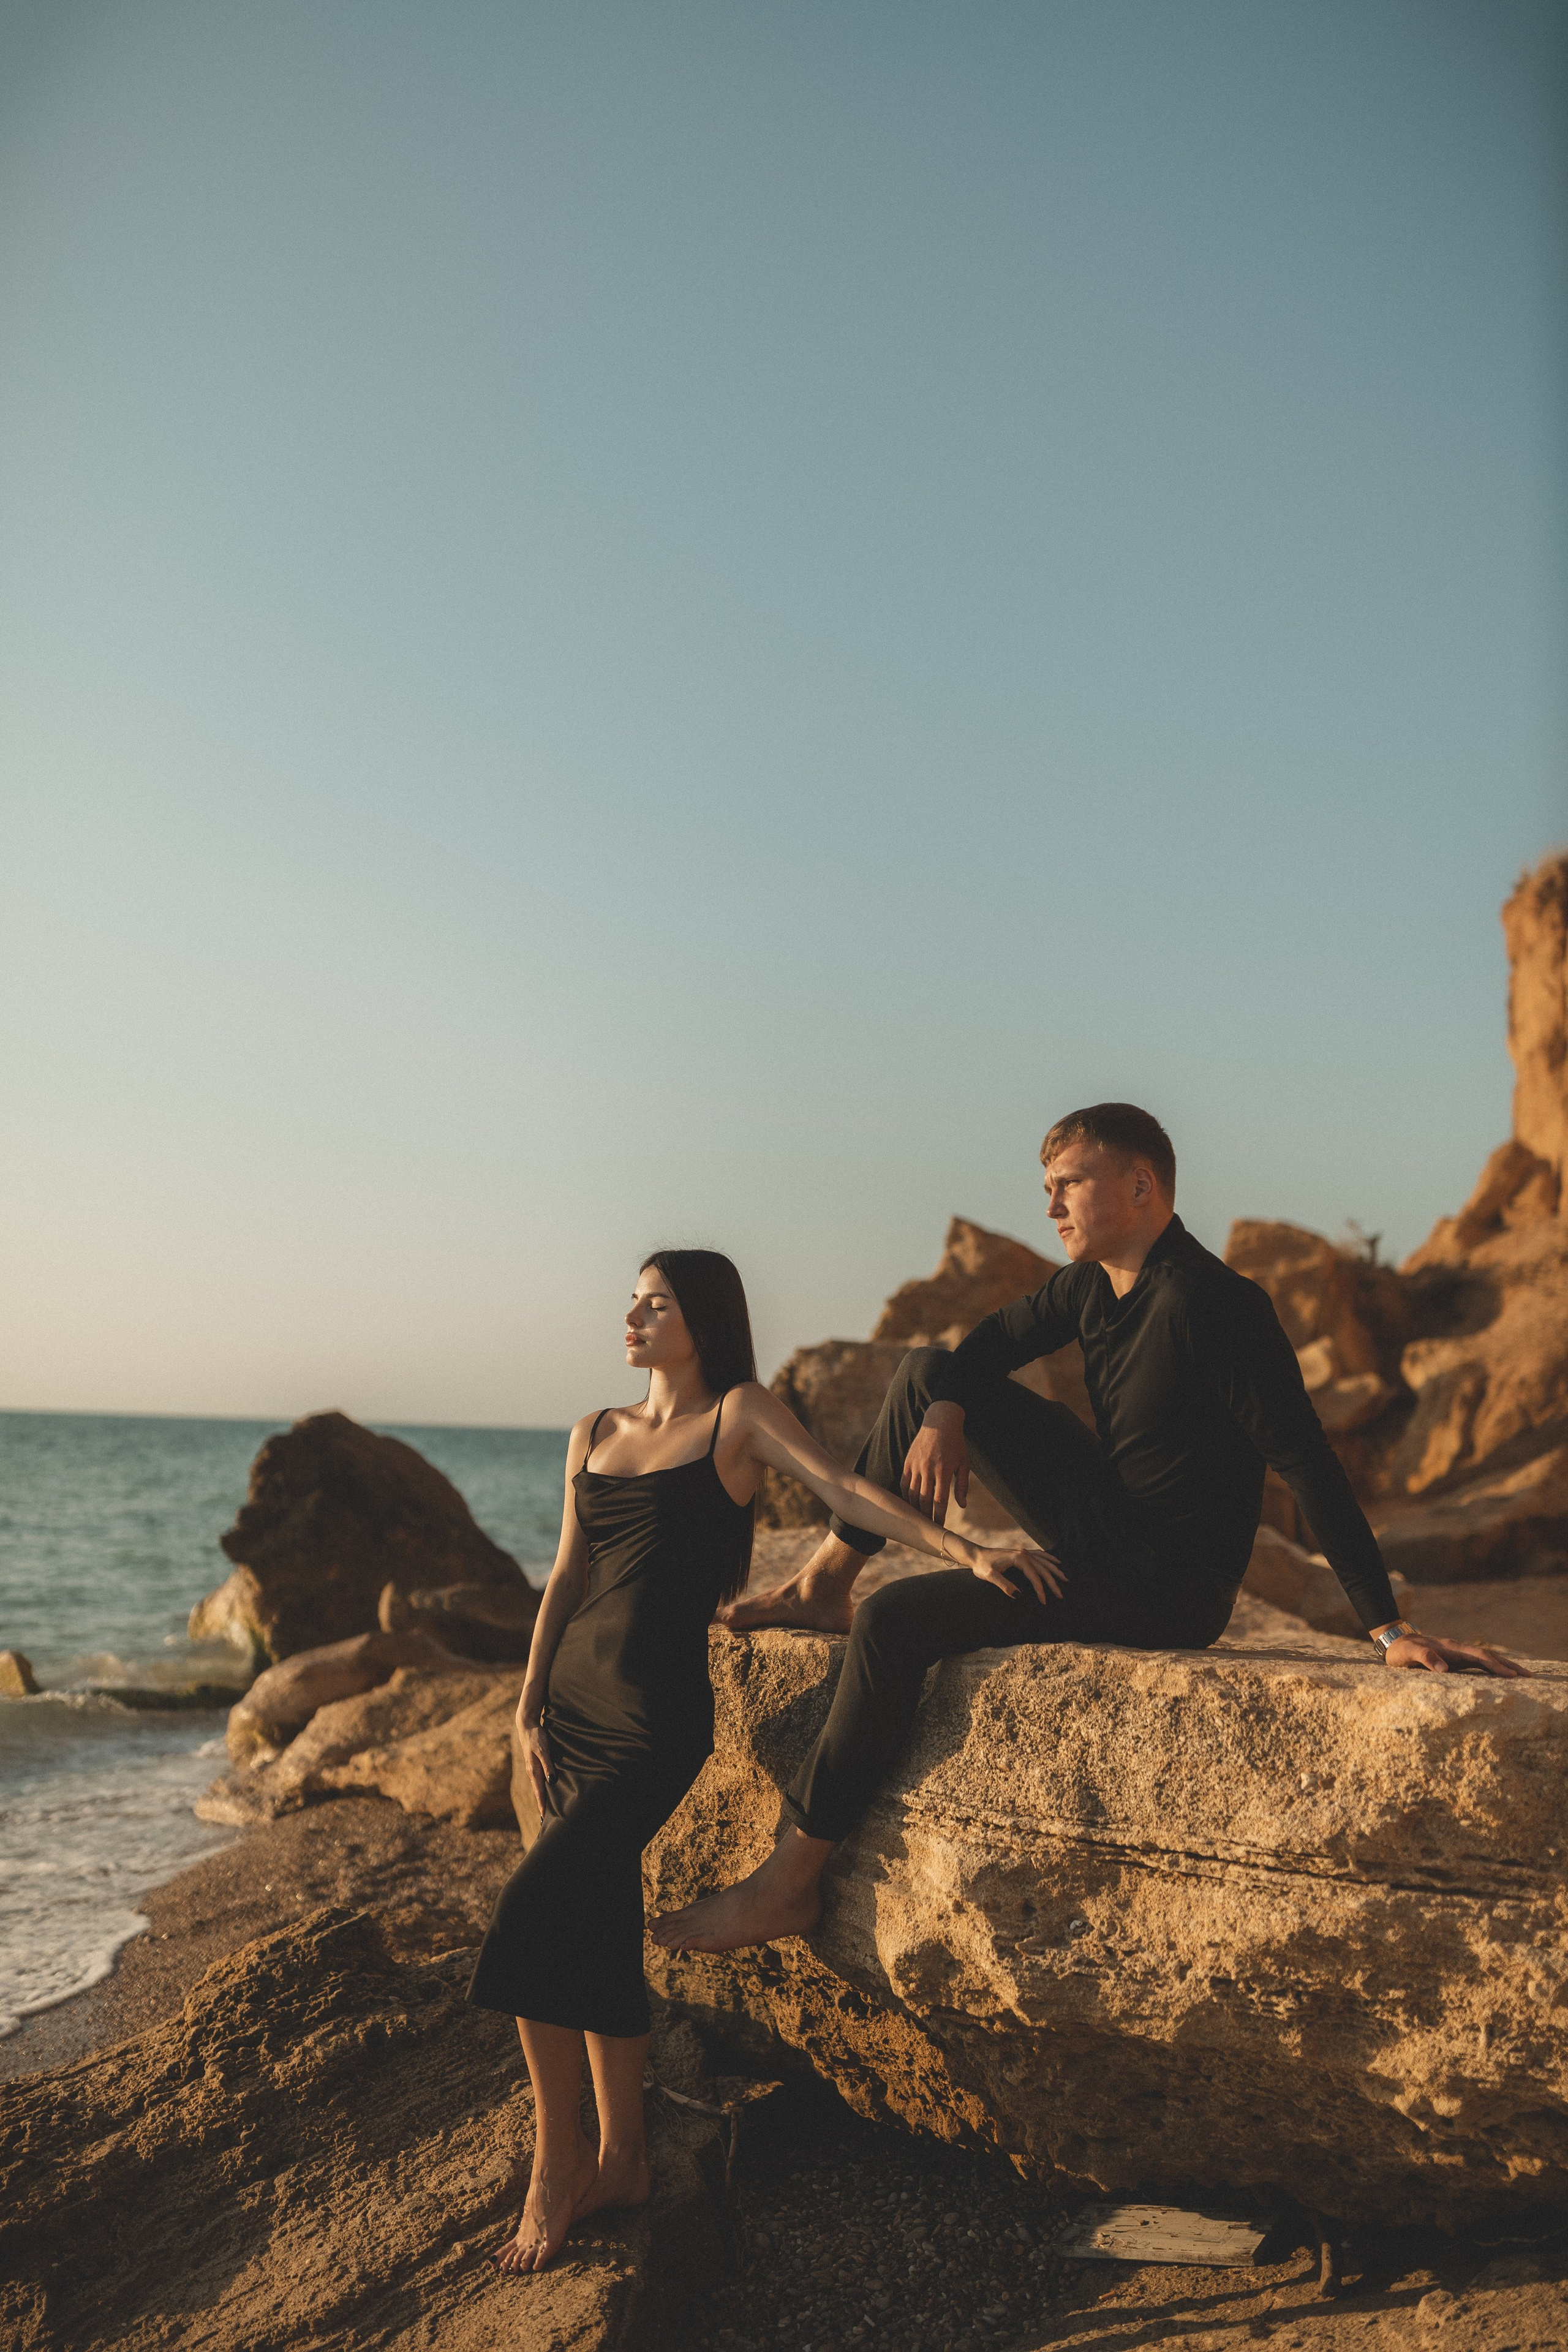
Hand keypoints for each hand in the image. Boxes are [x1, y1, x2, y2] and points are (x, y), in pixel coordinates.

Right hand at [518, 1708, 554, 1816]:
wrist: (527, 1726)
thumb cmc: (537, 1737)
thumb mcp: (544, 1750)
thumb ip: (548, 1765)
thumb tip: (551, 1781)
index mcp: (534, 1771)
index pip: (539, 1792)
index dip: (542, 1805)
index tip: (544, 1818)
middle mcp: (531, 1773)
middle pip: (538, 1793)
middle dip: (541, 1806)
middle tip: (545, 1821)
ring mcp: (532, 1769)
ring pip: (538, 1788)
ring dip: (542, 1799)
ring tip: (545, 1811)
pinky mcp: (534, 1765)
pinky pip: (538, 1781)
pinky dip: (542, 1790)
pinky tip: (545, 1792)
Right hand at [902, 1406, 969, 1521]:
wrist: (940, 1422)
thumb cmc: (956, 1444)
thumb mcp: (964, 1463)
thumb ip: (963, 1485)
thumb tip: (962, 1505)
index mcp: (944, 1471)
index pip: (939, 1500)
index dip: (939, 1516)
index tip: (940, 1527)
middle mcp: (928, 1469)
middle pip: (923, 1500)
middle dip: (926, 1516)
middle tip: (928, 1527)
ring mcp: (916, 1465)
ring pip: (911, 1494)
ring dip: (914, 1508)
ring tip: (918, 1518)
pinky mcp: (908, 1462)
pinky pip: (903, 1483)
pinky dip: (905, 1496)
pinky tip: (909, 1503)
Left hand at [968, 1543, 1066, 1604]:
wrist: (976, 1555)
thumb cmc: (982, 1566)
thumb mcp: (990, 1576)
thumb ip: (1004, 1585)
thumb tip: (1019, 1596)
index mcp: (1019, 1558)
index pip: (1035, 1576)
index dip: (1040, 1590)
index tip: (1044, 1601)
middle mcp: (1024, 1553)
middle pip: (1043, 1569)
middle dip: (1053, 1582)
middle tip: (1060, 1595)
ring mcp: (1023, 1551)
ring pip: (1044, 1561)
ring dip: (1055, 1570)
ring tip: (1065, 1579)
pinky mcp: (1021, 1552)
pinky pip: (1039, 1555)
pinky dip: (1049, 1558)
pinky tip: (1056, 1561)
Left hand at [1383, 1633, 1526, 1677]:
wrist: (1395, 1641)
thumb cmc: (1401, 1650)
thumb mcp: (1408, 1653)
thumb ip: (1425, 1658)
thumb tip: (1445, 1670)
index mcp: (1451, 1648)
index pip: (1479, 1656)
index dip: (1496, 1665)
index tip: (1512, 1675)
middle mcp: (1458, 1649)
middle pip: (1489, 1656)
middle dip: (1509, 1665)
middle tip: (1529, 1676)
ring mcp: (1458, 1653)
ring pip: (1486, 1658)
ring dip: (1504, 1666)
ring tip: (1522, 1676)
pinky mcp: (1456, 1659)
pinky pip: (1479, 1663)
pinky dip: (1493, 1668)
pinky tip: (1501, 1675)